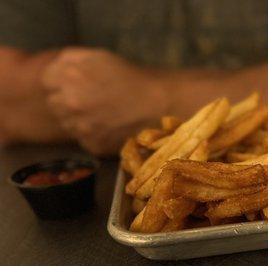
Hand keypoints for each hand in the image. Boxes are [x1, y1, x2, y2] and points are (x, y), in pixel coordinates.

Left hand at [41, 48, 166, 155]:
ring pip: (68, 124)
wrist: (158, 104)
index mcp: (67, 77)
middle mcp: (69, 104)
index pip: (47, 81)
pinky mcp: (93, 145)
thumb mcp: (97, 56)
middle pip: (54, 104)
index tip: (77, 83)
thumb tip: (53, 69)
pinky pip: (84, 139)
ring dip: (79, 119)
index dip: (61, 81)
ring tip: (103, 113)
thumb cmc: (130, 77)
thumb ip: (68, 59)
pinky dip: (94, 134)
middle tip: (93, 99)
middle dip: (68, 101)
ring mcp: (80, 128)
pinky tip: (110, 126)